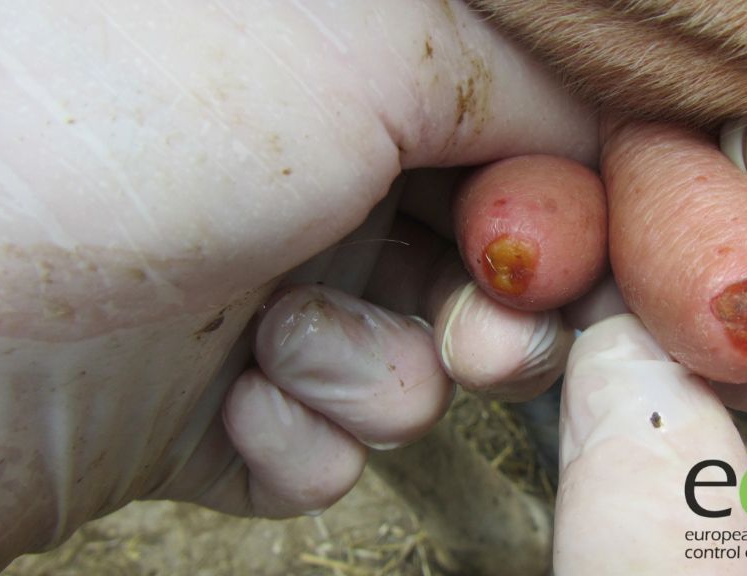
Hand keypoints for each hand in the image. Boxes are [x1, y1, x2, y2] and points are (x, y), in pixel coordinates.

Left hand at [0, 1, 598, 569]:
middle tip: (482, 341)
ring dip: (370, 378)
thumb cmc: (129, 133)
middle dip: (495, 320)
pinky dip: (293, 439)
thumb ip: (519, 80)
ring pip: (409, 374)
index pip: (512, 144)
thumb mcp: (364, 47)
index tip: (558, 252)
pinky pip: (321, 449)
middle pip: (476, 271)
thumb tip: (617, 131)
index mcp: (339, 78)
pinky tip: (227, 404)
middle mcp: (306, 183)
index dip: (560, 209)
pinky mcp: (212, 407)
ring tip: (282, 349)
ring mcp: (257, 297)